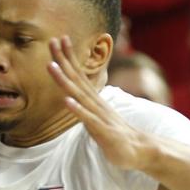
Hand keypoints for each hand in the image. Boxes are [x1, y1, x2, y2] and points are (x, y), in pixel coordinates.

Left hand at [47, 36, 148, 171]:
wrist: (138, 150)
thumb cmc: (115, 134)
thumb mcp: (97, 116)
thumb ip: (86, 105)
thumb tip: (73, 97)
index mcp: (94, 99)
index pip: (79, 74)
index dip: (68, 57)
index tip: (58, 39)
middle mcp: (96, 103)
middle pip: (77, 78)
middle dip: (63, 60)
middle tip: (52, 40)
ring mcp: (99, 115)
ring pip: (79, 95)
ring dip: (64, 80)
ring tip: (51, 66)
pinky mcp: (102, 130)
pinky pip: (87, 119)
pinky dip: (77, 110)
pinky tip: (66, 101)